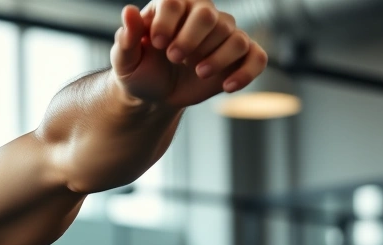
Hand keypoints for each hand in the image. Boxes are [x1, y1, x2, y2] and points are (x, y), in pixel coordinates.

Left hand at [110, 0, 267, 108]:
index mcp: (173, 9)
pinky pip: (257, 57)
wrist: (154, 96)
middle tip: (174, 58)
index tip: (157, 45)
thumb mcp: (125, 60)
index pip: (176, 1)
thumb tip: (128, 11)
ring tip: (198, 72)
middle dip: (191, 39)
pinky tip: (227, 87)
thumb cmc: (138, 72)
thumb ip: (126, 38)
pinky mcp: (238, 58)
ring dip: (217, 58)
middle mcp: (202, 16)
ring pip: (234, 38)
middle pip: (209, 16)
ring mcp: (223, 36)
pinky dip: (246, 72)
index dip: (167, 22)